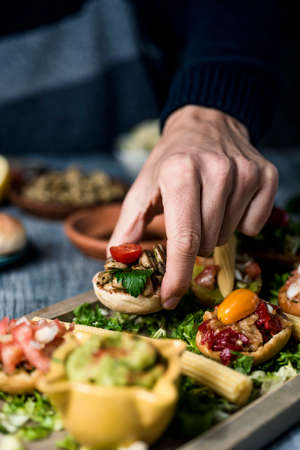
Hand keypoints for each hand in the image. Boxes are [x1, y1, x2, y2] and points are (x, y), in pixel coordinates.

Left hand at [108, 105, 277, 308]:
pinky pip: (254, 225)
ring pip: (229, 236)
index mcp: (179, 173)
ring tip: (205, 205)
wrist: (204, 124)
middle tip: (186, 218)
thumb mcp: (142, 189)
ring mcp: (246, 172)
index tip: (170, 299)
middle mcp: (217, 170)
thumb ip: (127, 228)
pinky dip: (239, 223)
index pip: (183, 239)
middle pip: (207, 242)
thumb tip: (116, 265)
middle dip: (193, 244)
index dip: (177, 276)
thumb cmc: (169, 162)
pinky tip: (228, 201)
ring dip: (214, 232)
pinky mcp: (267, 176)